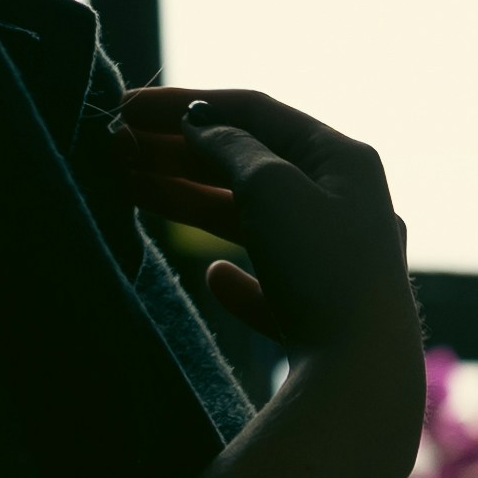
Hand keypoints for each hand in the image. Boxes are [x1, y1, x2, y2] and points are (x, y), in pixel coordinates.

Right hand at [114, 82, 417, 377]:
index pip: (256, 112)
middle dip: (180, 154)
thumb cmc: (321, 267)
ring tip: (131, 192)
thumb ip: (230, 147)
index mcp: (344, 160)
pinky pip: (276, 287)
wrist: (361, 373)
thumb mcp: (270, 187)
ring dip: (192, 204)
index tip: (127, 107)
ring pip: (254, 222)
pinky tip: (215, 279)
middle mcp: (348, 204)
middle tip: (116, 147)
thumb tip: (202, 125)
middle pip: (250, 166)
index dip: (186, 104)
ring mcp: (339, 263)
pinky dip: (241, 279)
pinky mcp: (326, 317)